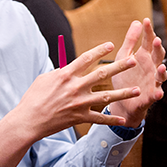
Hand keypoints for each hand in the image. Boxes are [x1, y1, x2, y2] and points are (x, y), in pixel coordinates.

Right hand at [13, 41, 143, 139]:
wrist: (29, 121)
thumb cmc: (34, 97)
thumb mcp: (45, 78)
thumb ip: (61, 72)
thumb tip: (71, 67)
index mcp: (66, 75)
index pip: (86, 58)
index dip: (99, 50)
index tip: (111, 45)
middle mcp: (75, 88)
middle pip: (101, 74)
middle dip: (119, 67)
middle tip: (133, 60)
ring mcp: (79, 103)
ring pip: (106, 97)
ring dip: (123, 94)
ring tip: (137, 90)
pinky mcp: (79, 117)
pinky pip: (99, 118)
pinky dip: (111, 119)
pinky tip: (123, 118)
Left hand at [107, 18, 166, 126]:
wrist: (122, 102)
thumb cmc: (124, 77)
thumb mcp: (124, 56)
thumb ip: (131, 41)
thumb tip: (137, 21)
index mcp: (144, 57)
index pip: (149, 41)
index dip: (148, 32)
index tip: (145, 21)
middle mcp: (151, 68)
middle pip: (158, 56)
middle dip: (158, 49)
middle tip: (156, 40)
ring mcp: (152, 82)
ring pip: (161, 75)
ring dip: (162, 71)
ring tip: (161, 67)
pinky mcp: (150, 96)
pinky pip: (156, 94)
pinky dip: (158, 94)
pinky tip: (158, 92)